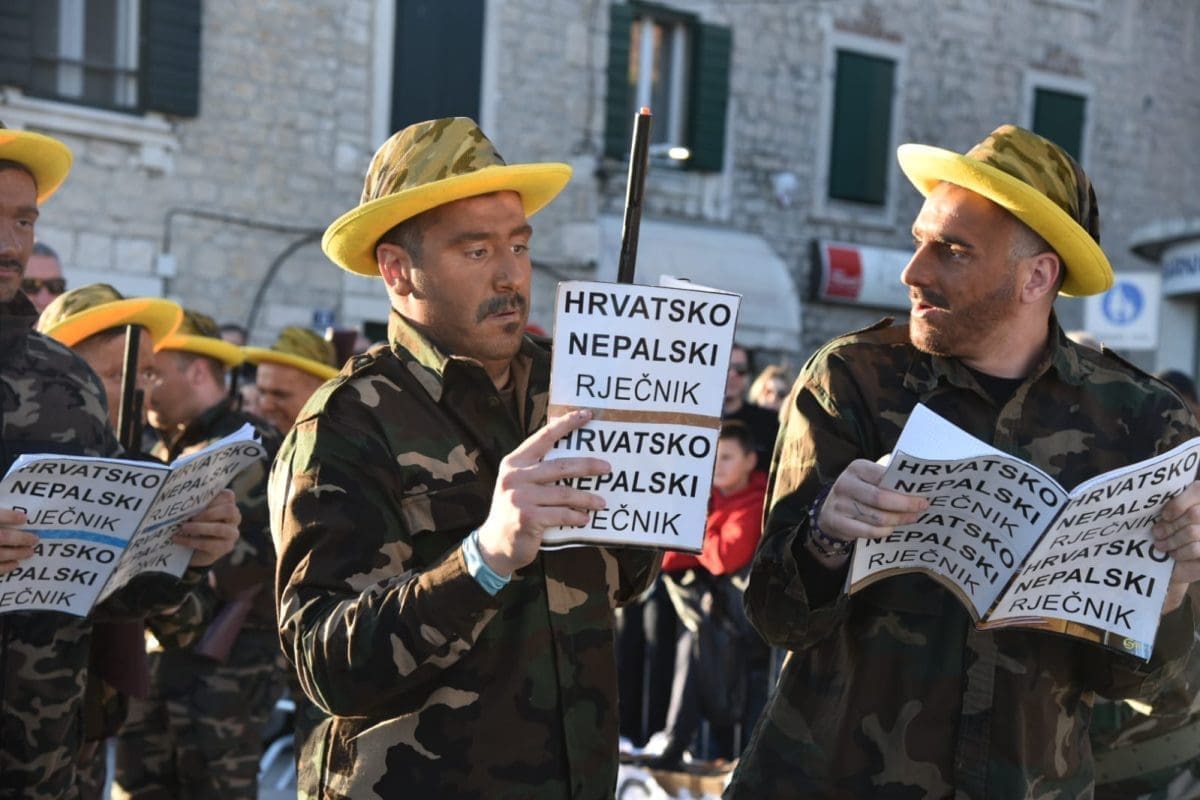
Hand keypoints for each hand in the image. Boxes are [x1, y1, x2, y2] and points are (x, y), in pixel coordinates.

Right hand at [0, 508, 36, 574]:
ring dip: (16, 553)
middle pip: (2, 537)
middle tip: (35, 539)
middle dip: (20, 538)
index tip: (24, 518)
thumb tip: (16, 508)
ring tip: (30, 552)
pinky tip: (15, 564)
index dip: (9, 517)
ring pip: (0, 554)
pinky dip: (4, 567)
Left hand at [174, 489, 240, 567]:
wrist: (194, 550)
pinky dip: (191, 541)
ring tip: (184, 528)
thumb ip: (197, 506)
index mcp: (228, 505)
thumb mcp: (196, 513)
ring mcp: (232, 533)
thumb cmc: (194, 525)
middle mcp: (234, 518)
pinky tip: (178, 539)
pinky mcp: (226, 547)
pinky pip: (210, 544)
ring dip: (200, 528)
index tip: (196, 501)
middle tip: (191, 517)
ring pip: (220, 528)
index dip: (213, 498)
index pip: (228, 496)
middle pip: (229, 510)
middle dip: (209, 513)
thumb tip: (184, 502)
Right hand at [476, 410, 609, 575]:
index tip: (586, 415)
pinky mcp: (528, 518)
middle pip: (560, 466)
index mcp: (514, 463)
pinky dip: (576, 516)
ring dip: (587, 498)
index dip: (565, 424)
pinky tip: (585, 518)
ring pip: (564, 493)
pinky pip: (561, 514)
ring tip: (602, 502)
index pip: (543, 437)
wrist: (495, 545)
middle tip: (608, 467)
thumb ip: (537, 470)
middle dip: (588, 465)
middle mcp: (515, 477)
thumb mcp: (518, 484)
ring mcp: (520, 497)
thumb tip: (574, 457)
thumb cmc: (513, 511)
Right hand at [808, 459, 927, 564]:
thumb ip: (889, 480)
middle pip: (881, 498)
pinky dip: (884, 531)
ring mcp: (839, 504)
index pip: (884, 476)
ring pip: (877, 517)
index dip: (905, 488)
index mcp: (856, 468)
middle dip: (905, 505)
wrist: (830, 511)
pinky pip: (868, 531)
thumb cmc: (860, 492)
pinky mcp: (837, 522)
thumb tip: (919, 488)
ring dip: (898, 520)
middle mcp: (845, 484)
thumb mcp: (869, 479)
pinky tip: (892, 528)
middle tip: (921, 508)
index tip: (923, 495)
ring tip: (911, 518)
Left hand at [1152, 481, 1199, 612]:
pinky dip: (1180, 552)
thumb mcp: (1165, 514)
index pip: (1197, 490)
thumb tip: (1146, 499)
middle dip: (1170, 525)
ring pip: (1192, 532)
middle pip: (1194, 514)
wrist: (1177, 563)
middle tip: (1156, 533)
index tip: (1164, 515)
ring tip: (1160, 544)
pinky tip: (1173, 553)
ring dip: (1172, 540)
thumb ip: (1165, 504)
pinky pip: (1196, 549)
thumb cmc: (1168, 532)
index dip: (1179, 503)